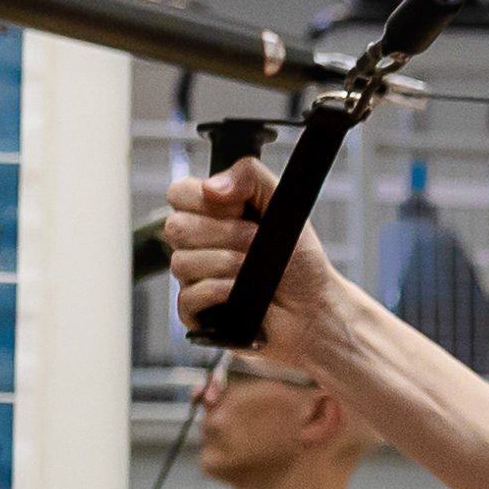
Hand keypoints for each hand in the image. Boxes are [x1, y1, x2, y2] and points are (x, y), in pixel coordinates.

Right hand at [161, 152, 339, 341]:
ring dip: (226, 263)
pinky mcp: (196, 311)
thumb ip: (251, 177)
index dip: (206, 201)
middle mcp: (196, 243)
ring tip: (253, 268)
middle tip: (255, 240)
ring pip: (181, 262)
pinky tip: (239, 291)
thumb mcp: (283, 204)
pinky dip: (219, 291)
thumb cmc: (298, 258)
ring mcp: (193, 277)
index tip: (240, 210)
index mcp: (210, 213)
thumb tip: (211, 187)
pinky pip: (188, 297)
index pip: (178, 194)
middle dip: (225, 233)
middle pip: (176, 228)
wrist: (313, 304)